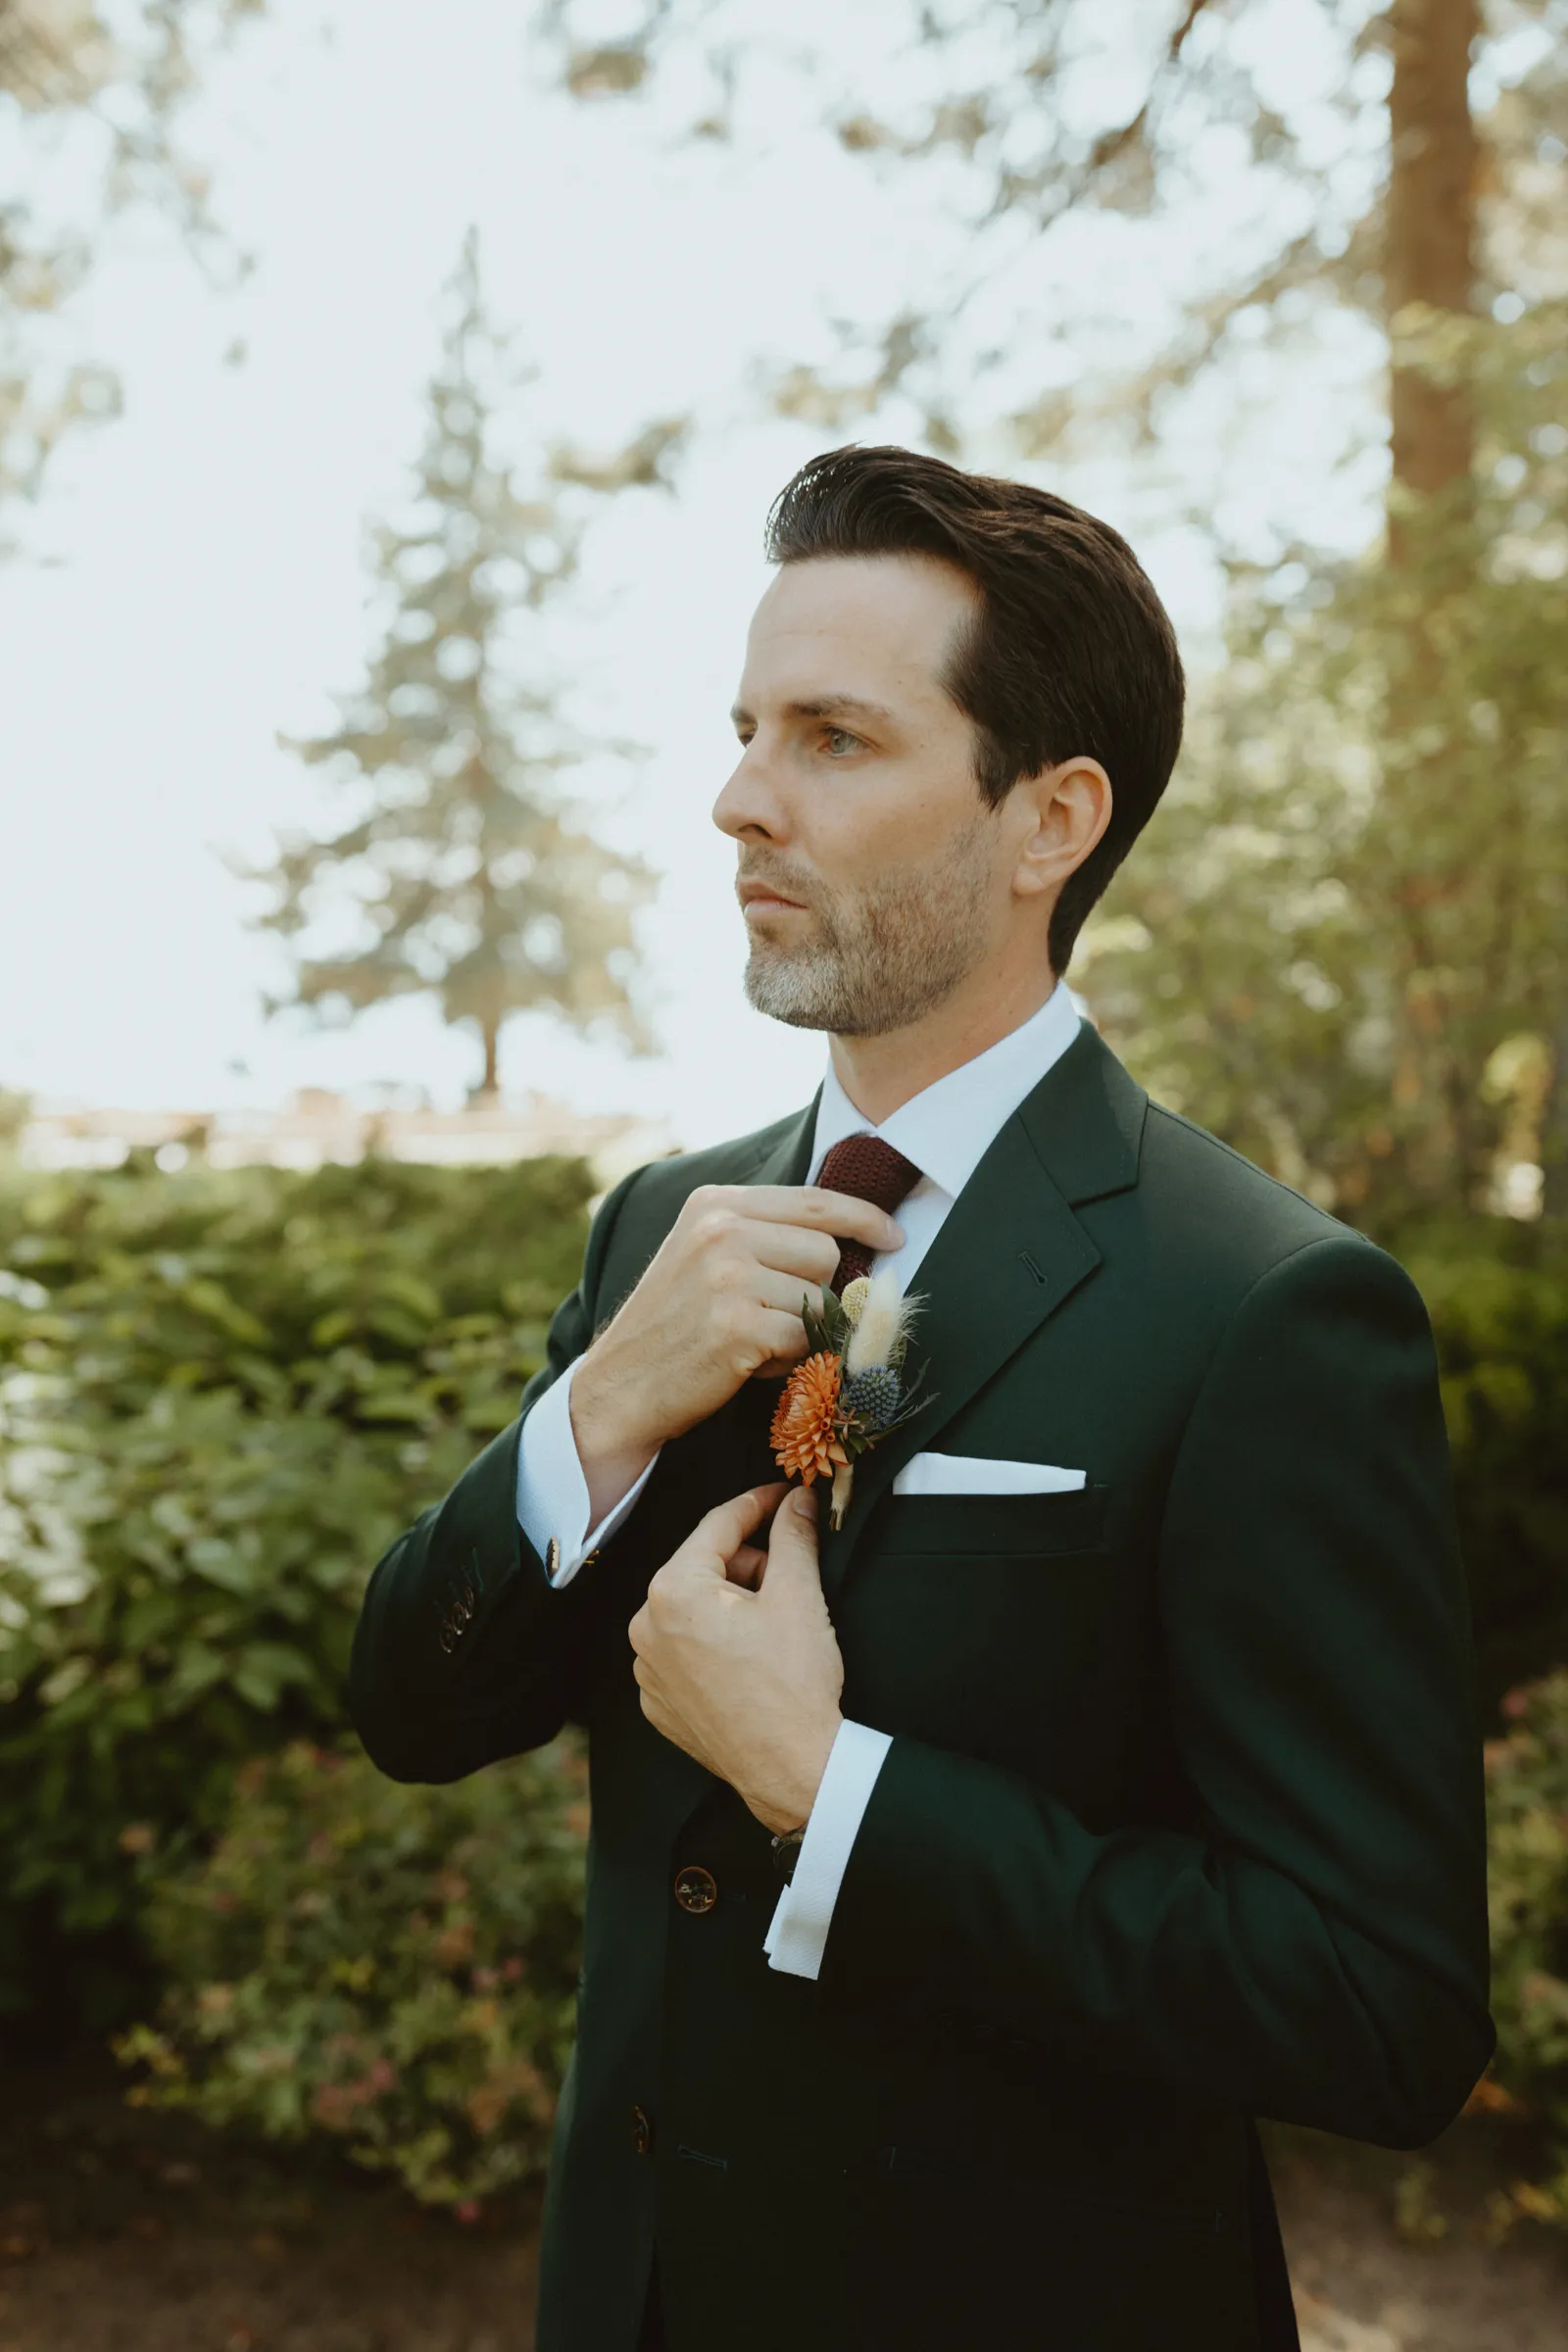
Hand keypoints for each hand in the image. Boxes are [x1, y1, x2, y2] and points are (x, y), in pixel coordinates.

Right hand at [570, 1183, 901, 1519]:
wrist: (620, 1385)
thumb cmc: (674, 1323)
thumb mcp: (706, 1255)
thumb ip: (765, 1236)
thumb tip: (853, 1242)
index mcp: (715, 1204)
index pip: (814, 1200)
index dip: (863, 1218)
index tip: (894, 1236)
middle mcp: (721, 1230)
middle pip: (826, 1252)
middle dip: (815, 1291)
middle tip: (770, 1316)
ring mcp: (728, 1276)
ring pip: (819, 1300)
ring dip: (799, 1330)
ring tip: (752, 1341)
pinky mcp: (738, 1326)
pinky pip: (804, 1340)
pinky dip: (788, 1359)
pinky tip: (749, 1362)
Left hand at [628, 1483, 842, 1834]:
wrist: (792, 1768)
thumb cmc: (792, 1684)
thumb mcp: (798, 1594)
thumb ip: (794, 1534)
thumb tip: (799, 1499)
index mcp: (673, 1591)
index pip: (718, 1525)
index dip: (758, 1504)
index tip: (784, 1495)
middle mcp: (646, 1627)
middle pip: (703, 1568)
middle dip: (747, 1565)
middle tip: (790, 1578)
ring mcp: (648, 1670)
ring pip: (692, 1611)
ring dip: (730, 1605)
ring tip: (773, 1627)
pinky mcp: (659, 1703)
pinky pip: (684, 1652)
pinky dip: (714, 1644)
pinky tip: (750, 1660)